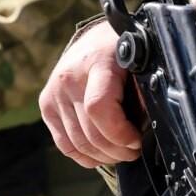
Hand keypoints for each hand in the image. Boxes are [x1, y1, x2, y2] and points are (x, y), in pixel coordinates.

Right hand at [39, 20, 140, 167]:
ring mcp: (53, 93)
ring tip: (121, 152)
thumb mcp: (139, 63)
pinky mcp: (46, 105)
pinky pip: (65, 145)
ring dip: (103, 155)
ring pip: (78, 143)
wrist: (95, 39)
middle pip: (89, 132)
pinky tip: (102, 153)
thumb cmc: (122, 51)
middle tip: (135, 150)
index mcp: (95, 62)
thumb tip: (148, 128)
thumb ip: (143, 93)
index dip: (120, 133)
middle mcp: (68, 78)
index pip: (98, 107)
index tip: (137, 139)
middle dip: (117, 149)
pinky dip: (85, 155)